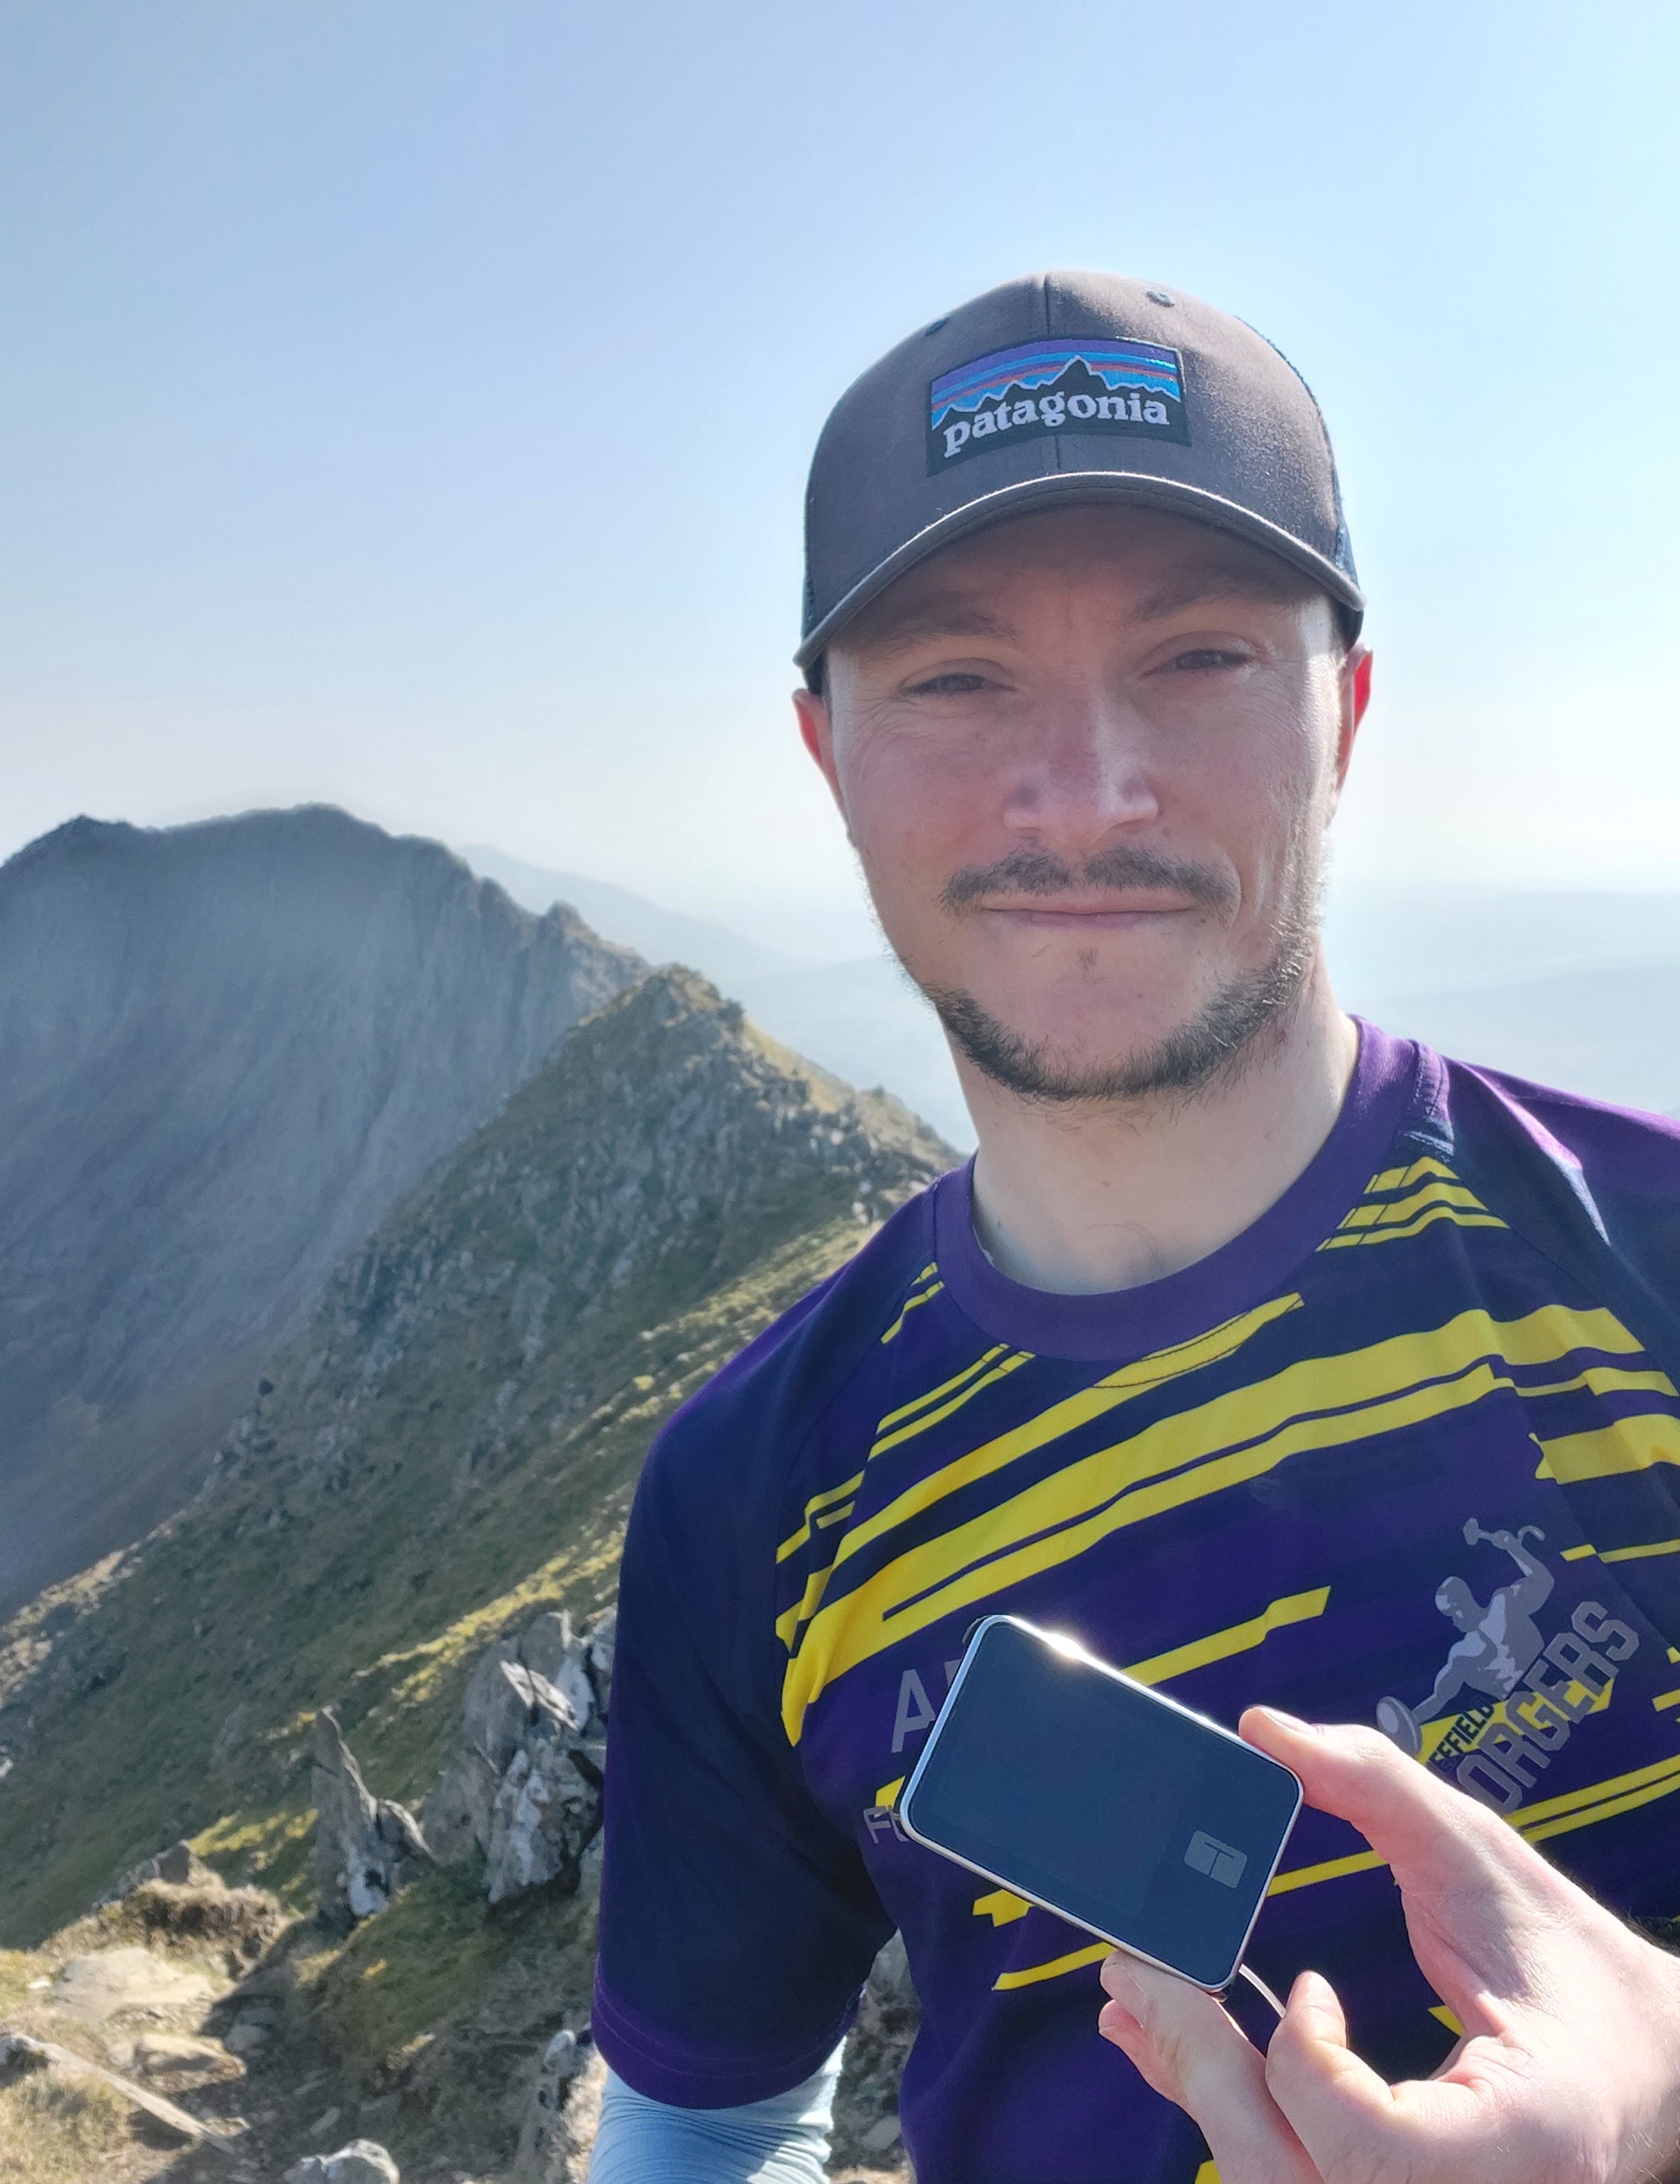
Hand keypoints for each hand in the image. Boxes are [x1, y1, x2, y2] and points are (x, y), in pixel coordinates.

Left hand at [1096, 1709, 1679, 2183]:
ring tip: (1137, 2001)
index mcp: (1525, 2137)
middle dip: (1202, 2074)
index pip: (1377, 2148)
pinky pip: (1288, 2176)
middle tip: (1138, 1973)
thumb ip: (1379, 1786)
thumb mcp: (1489, 1861)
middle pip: (1299, 2181)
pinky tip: (1166, 2044)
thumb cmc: (1574, 1967)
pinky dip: (1219, 2110)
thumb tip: (1266, 1730)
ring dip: (1195, 2095)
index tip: (1311, 1988)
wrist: (1645, 2067)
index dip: (1313, 2069)